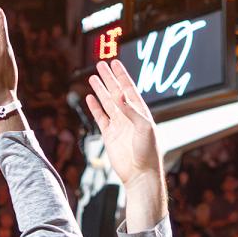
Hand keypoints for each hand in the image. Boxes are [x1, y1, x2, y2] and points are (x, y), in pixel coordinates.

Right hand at [84, 59, 166, 227]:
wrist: (140, 174)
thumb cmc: (148, 152)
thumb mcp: (144, 129)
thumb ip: (131, 111)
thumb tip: (120, 94)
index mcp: (140, 112)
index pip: (129, 88)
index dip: (121, 75)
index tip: (114, 62)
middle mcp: (129, 116)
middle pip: (116, 92)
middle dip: (108, 78)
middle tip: (100, 64)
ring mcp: (119, 125)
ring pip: (107, 103)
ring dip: (100, 90)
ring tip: (92, 77)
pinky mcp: (109, 135)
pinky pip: (100, 117)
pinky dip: (95, 107)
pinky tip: (90, 97)